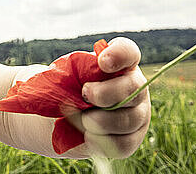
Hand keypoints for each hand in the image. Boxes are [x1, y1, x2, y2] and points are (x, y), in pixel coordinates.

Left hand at [70, 37, 150, 157]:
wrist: (57, 119)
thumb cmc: (64, 90)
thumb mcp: (65, 77)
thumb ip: (75, 74)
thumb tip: (81, 89)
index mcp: (118, 64)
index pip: (128, 52)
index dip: (119, 55)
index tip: (102, 62)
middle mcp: (134, 87)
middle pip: (134, 87)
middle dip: (106, 93)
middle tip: (84, 95)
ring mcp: (137, 114)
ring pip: (130, 119)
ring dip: (100, 121)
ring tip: (82, 119)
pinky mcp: (131, 139)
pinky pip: (122, 143)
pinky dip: (101, 140)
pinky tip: (87, 135)